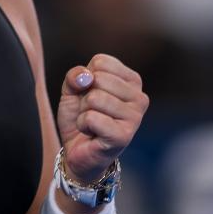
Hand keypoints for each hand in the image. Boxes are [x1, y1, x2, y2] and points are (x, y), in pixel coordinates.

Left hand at [57, 53, 148, 183]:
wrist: (77, 151)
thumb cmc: (80, 117)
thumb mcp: (72, 90)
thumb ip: (75, 76)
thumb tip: (86, 77)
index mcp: (132, 81)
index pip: (101, 62)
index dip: (85, 79)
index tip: (90, 95)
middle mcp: (139, 97)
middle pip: (98, 78)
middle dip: (84, 97)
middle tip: (91, 112)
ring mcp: (135, 117)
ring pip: (94, 98)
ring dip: (84, 112)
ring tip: (92, 123)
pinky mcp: (124, 135)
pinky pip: (91, 118)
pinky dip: (83, 125)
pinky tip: (91, 133)